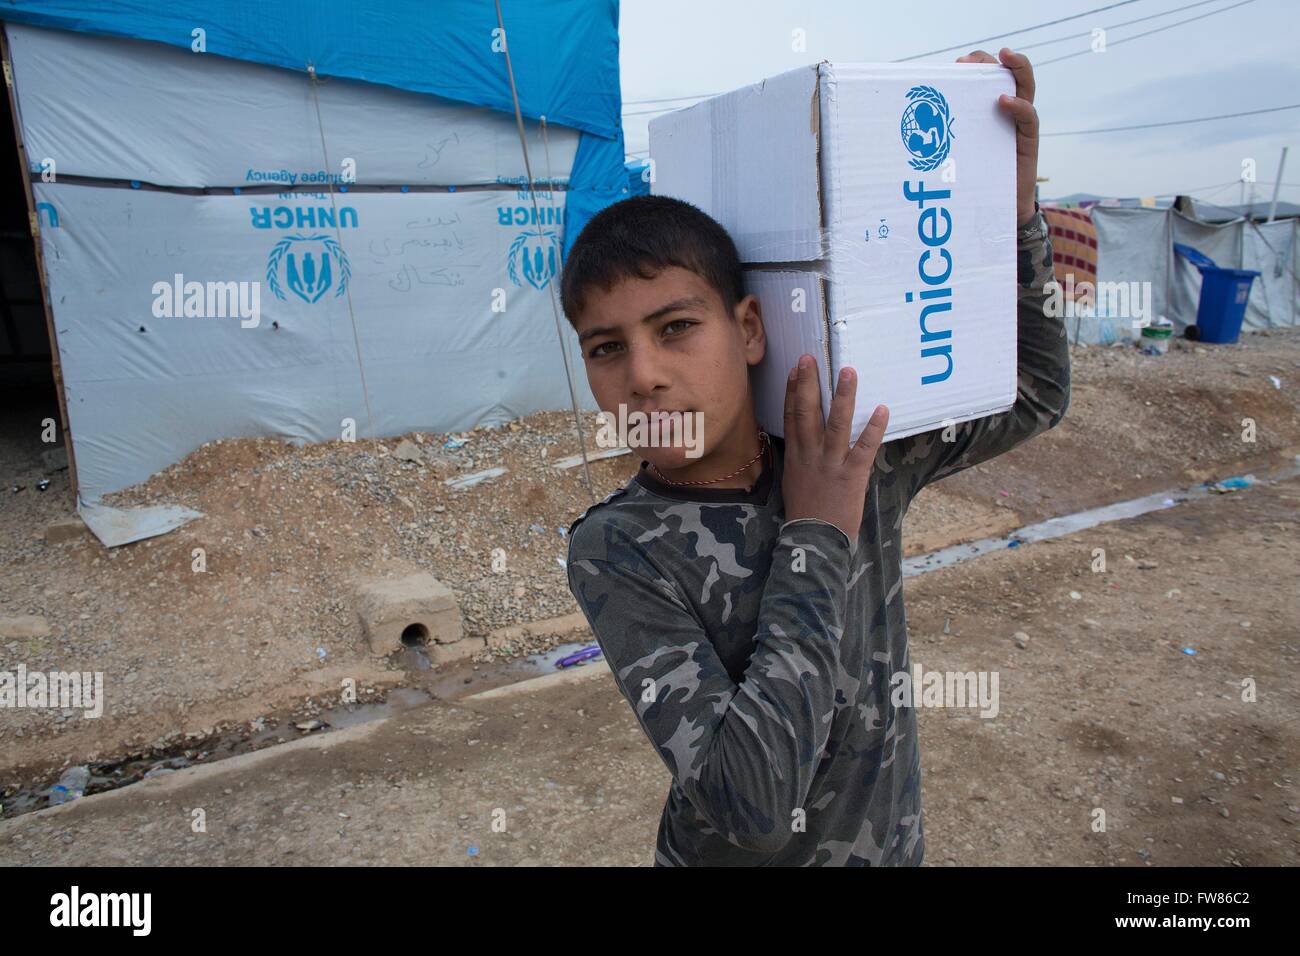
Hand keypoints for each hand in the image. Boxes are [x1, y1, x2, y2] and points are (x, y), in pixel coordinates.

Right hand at [782, 354, 888, 540]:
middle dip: (809, 384)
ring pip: (837, 424)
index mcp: (795, 455)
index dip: (794, 391)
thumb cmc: (805, 511)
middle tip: (810, 358)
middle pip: (807, 413)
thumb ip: (798, 457)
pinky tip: (882, 409)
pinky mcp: (852, 475)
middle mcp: (810, 454)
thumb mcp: (793, 480)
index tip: (796, 370)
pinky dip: (874, 429)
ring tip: (848, 371)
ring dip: (843, 396)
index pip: (791, 417)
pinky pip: (864, 448)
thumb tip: (800, 438)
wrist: (814, 538)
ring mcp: (831, 463)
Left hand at [957, 47, 1038, 227]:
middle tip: (970, 59)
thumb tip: (908, 129)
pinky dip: (1018, 106)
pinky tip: (1003, 100)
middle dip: (991, 61)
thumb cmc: (971, 181)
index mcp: (988, 112)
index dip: (976, 66)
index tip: (956, 63)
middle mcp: (1007, 113)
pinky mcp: (1028, 142)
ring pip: (1025, 87)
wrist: (996, 210)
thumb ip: (943, 138)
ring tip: (1005, 57)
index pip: (986, 79)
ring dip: (1017, 67)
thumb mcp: (954, 154)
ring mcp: (1020, 125)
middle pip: (1006, 75)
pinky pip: (1028, 118)